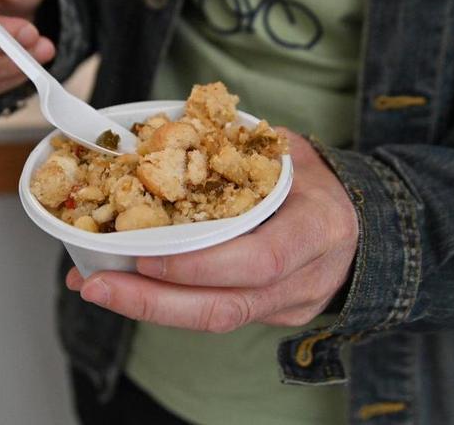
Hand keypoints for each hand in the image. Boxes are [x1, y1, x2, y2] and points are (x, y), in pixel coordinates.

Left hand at [66, 131, 358, 331]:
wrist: (357, 221)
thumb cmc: (315, 179)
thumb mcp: (285, 152)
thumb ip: (233, 150)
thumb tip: (156, 135)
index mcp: (317, 228)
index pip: (259, 260)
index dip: (199, 264)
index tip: (143, 254)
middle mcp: (306, 278)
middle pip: (228, 307)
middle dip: (154, 301)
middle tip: (96, 284)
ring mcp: (289, 306)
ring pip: (216, 319)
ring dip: (149, 307)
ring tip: (96, 286)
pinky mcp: (270, 317)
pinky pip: (215, 314)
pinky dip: (166, 303)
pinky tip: (124, 287)